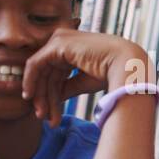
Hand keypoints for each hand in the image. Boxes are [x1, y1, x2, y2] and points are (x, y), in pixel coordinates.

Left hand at [21, 28, 148, 126]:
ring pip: (41, 71)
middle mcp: (65, 41)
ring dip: (40, 95)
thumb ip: (67, 87)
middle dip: (45, 97)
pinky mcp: (56, 44)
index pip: (56, 72)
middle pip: (48, 73)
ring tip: (42, 115)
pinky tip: (30, 96)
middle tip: (43, 117)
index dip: (51, 94)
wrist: (128, 66)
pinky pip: (36, 64)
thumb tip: (53, 99)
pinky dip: (31, 80)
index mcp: (74, 48)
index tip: (50, 113)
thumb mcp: (85, 82)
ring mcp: (60, 40)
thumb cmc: (115, 73)